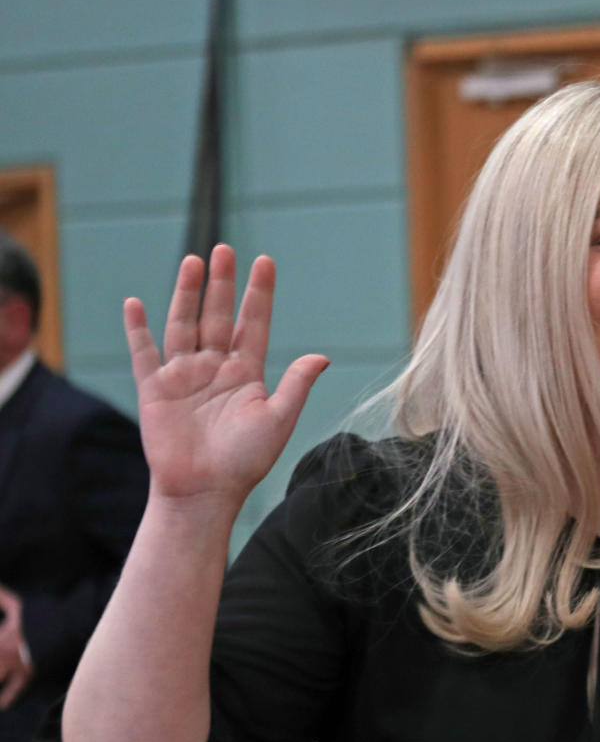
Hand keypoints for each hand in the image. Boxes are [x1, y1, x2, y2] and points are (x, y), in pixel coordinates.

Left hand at [0, 583, 33, 708]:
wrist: (65, 629)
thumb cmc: (42, 615)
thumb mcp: (19, 605)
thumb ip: (2, 598)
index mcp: (1, 638)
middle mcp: (3, 655)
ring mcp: (15, 666)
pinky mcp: (28, 675)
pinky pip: (14, 690)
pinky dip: (6, 699)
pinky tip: (1, 706)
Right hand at [125, 245, 328, 507]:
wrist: (205, 492)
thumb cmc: (245, 461)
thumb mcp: (277, 419)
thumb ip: (296, 385)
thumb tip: (322, 356)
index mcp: (247, 373)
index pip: (255, 323)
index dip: (259, 294)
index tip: (264, 261)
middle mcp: (215, 368)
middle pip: (218, 316)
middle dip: (223, 284)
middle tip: (226, 249)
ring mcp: (184, 376)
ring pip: (184, 324)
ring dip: (187, 294)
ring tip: (194, 262)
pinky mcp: (155, 390)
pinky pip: (144, 353)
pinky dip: (138, 329)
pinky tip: (135, 303)